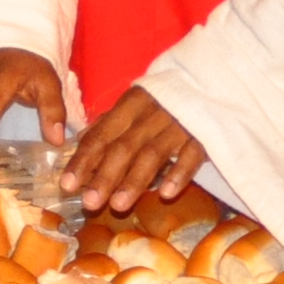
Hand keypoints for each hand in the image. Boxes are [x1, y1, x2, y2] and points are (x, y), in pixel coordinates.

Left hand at [61, 81, 205, 213]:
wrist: (216, 78)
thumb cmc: (167, 97)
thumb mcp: (135, 103)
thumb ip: (109, 124)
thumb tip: (79, 143)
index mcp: (131, 104)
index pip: (101, 134)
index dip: (83, 159)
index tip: (67, 184)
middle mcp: (152, 112)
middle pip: (124, 147)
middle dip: (104, 176)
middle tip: (89, 203)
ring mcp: (180, 123)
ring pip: (153, 153)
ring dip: (134, 180)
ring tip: (118, 205)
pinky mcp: (205, 133)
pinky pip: (191, 155)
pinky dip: (179, 173)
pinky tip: (166, 194)